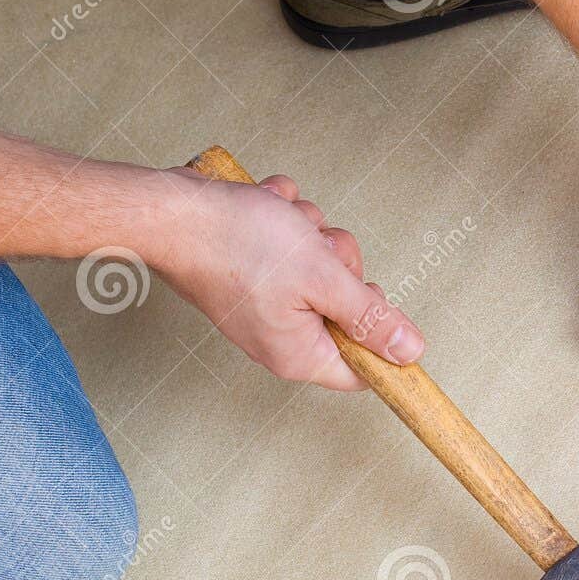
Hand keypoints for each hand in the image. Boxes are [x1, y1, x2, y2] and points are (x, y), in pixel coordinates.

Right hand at [150, 172, 423, 389]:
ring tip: (283, 222)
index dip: (378, 336)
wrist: (169, 209)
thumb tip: (409, 353)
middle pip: (345, 307)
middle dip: (340, 264)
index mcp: (298, 353)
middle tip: (317, 249)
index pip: (360, 369)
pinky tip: (266, 210)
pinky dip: (285, 221)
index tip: (376, 300)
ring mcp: (265, 302)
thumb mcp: (323, 278)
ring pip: (322, 266)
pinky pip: (292, 245)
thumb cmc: (238, 243)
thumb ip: (369, 317)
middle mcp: (281, 335)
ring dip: (311, 235)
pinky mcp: (253, 272)